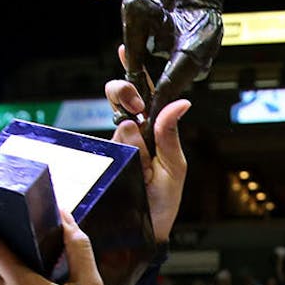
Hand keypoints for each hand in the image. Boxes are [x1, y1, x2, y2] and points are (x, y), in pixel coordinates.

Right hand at [105, 68, 188, 240]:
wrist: (144, 235)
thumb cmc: (163, 203)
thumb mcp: (174, 168)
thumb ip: (171, 136)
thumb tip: (181, 102)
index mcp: (154, 132)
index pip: (146, 95)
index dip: (135, 71)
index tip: (125, 49)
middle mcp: (134, 135)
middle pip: (121, 98)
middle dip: (126, 93)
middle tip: (135, 109)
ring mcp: (117, 147)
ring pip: (118, 123)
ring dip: (132, 137)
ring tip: (143, 159)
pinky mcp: (103, 160)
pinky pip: (107, 145)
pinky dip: (122, 150)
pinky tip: (131, 163)